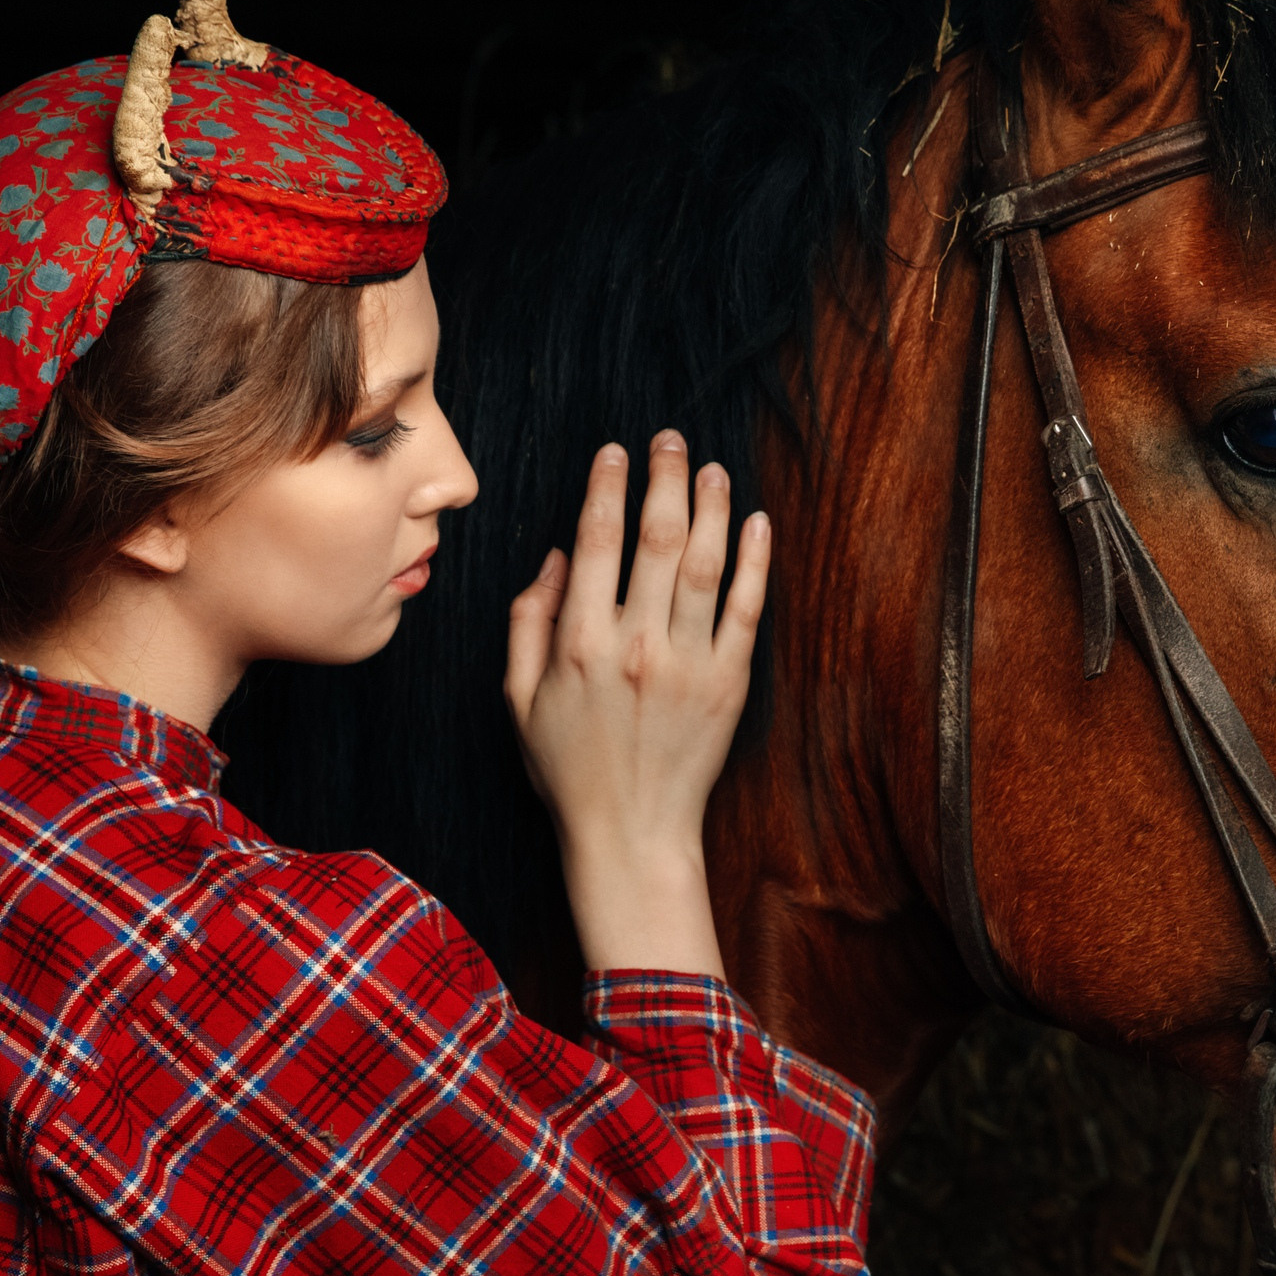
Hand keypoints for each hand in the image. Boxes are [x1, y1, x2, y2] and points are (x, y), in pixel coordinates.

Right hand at [505, 432, 770, 976]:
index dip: (606, 488)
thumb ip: (529, 622)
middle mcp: (636, 646)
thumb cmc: (568, 769)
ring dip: (713, 507)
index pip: (596, 542)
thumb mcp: (518, 698)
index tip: (614, 452)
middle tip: (670, 441)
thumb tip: (556, 556)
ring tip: (713, 469)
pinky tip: (757, 523)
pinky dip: (755, 562)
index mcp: (580, 645)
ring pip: (707, 564)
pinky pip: (747, 609)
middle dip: (664, 479)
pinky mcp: (729, 685)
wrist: (631, 834)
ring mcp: (689, 665)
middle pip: (658, 539)